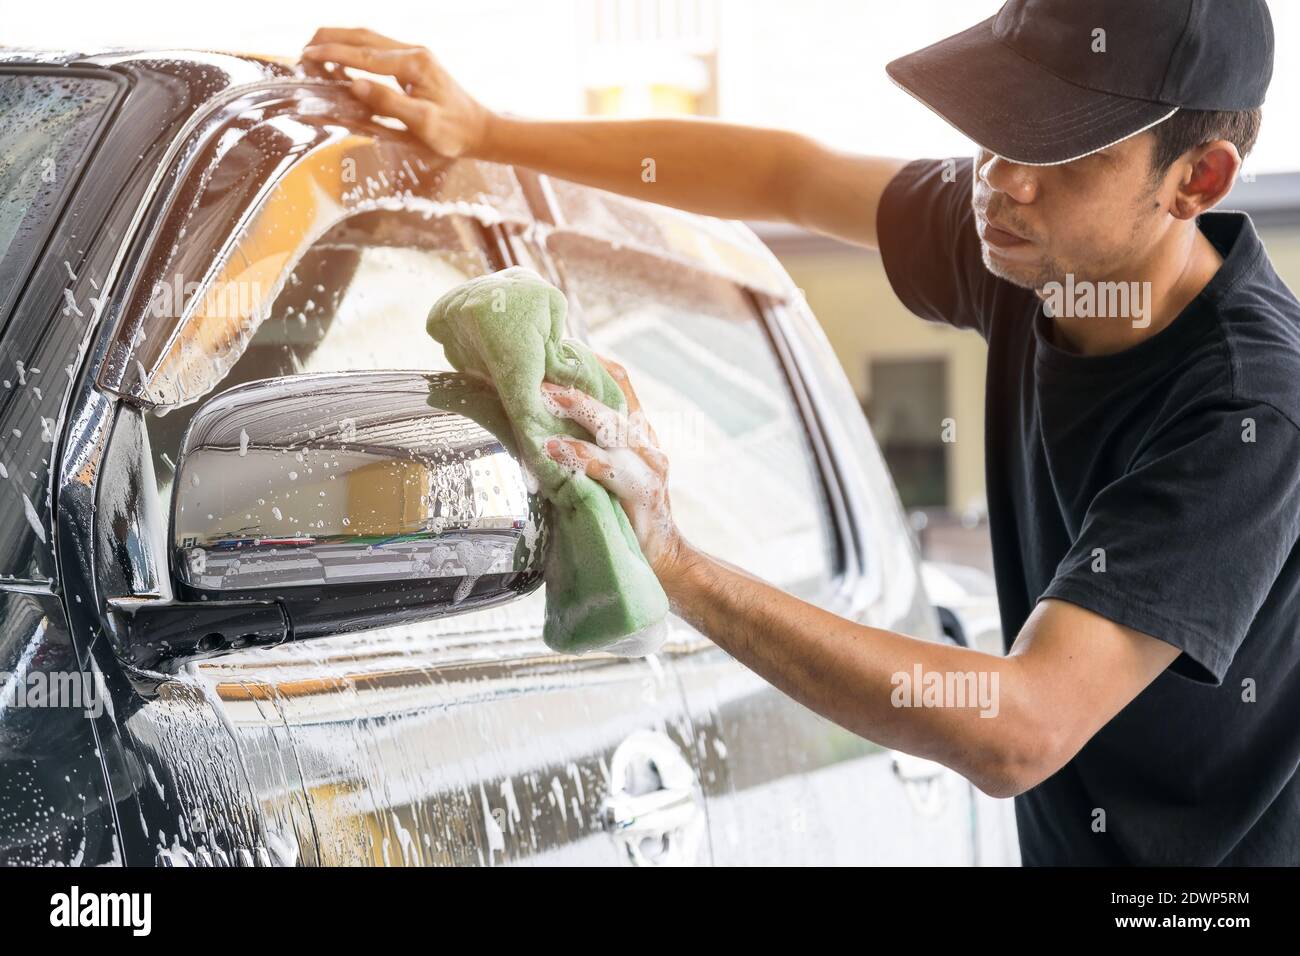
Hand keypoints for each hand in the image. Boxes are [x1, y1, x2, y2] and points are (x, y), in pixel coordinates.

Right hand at [301, 27, 492, 158]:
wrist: (482, 131)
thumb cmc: (455, 133)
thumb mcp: (423, 125)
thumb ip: (388, 104)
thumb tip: (354, 85)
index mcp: (414, 65)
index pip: (364, 55)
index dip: (333, 54)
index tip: (307, 55)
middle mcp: (414, 52)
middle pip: (363, 35)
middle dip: (330, 39)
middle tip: (303, 51)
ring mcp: (415, 55)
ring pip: (369, 38)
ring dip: (340, 42)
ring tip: (315, 52)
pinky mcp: (414, 63)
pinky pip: (377, 50)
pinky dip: (354, 51)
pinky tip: (342, 63)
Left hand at [540, 355, 692, 583]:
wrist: (662, 560)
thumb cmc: (624, 516)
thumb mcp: (606, 474)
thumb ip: (583, 448)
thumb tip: (534, 426)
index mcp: (638, 433)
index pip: (621, 382)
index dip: (592, 361)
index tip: (558, 344)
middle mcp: (646, 443)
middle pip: (614, 397)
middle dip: (576, 380)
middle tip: (539, 366)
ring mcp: (648, 465)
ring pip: (612, 426)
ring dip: (576, 409)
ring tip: (543, 398)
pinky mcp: (642, 491)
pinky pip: (608, 467)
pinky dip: (578, 455)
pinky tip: (553, 449)